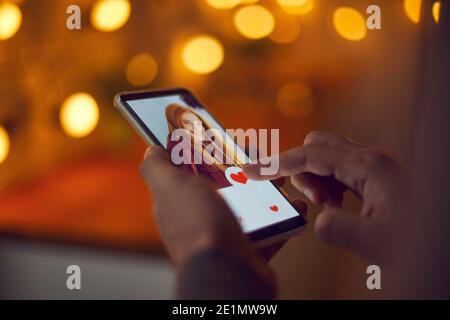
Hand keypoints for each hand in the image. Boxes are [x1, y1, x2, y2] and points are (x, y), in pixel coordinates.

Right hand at [244, 131, 410, 264]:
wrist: (441, 240)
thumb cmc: (420, 240)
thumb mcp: (379, 243)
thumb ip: (341, 231)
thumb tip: (317, 222)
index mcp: (368, 167)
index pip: (311, 155)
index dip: (278, 163)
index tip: (252, 171)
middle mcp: (369, 159)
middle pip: (318, 147)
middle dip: (302, 170)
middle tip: (312, 200)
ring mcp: (372, 166)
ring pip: (327, 158)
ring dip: (316, 180)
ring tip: (329, 207)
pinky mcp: (374, 176)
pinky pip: (339, 170)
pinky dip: (328, 185)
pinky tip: (338, 205)